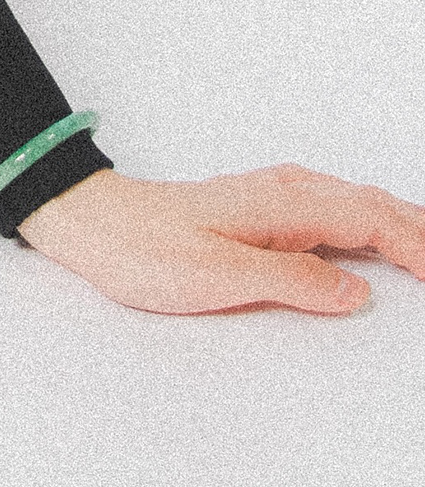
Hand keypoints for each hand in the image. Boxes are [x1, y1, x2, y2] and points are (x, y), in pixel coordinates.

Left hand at [16, 162, 424, 314]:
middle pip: (375, 205)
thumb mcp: (219, 277)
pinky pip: (336, 208)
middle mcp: (285, 191)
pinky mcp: (263, 208)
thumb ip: (293, 283)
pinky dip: (371, 223)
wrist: (95, 224)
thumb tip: (356, 295)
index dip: (417, 247)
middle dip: (420, 232)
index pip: (373, 220)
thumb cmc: (145, 249)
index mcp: (283, 205)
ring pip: (359, 203)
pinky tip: (376, 237)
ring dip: (400, 223)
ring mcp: (274, 196)